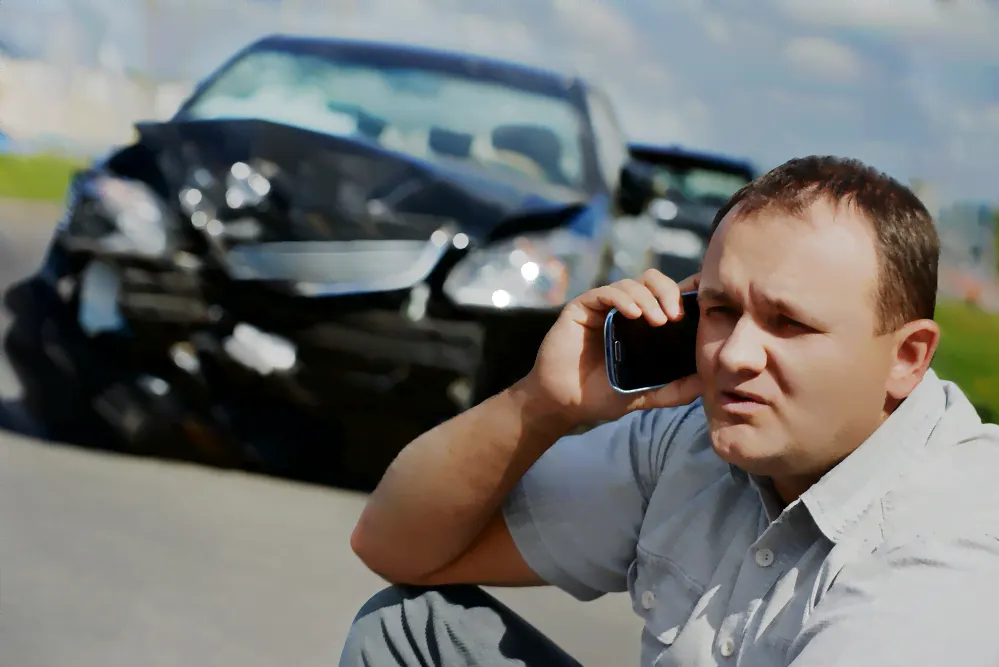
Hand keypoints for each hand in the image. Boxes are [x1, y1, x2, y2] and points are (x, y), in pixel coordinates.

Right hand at [520, 270, 703, 427]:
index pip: (666, 295)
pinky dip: (623, 298)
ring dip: (648, 298)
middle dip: (669, 292)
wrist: (564, 403)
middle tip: (676, 316)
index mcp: (641, 325)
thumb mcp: (645, 395)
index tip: (701, 304)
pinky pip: (605, 292)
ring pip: (631, 283)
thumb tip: (705, 383)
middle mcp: (623, 310)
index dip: (684, 291)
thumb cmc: (600, 396)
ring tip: (657, 321)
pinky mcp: (581, 307)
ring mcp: (602, 307)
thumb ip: (674, 390)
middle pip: (652, 281)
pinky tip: (634, 315)